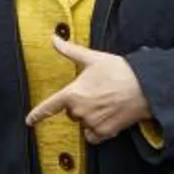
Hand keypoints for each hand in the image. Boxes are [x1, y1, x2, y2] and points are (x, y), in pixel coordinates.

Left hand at [24, 37, 151, 143]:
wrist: (144, 87)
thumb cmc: (118, 71)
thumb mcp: (93, 58)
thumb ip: (70, 50)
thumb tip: (53, 39)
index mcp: (73, 94)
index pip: (50, 106)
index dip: (38, 114)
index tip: (29, 120)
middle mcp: (80, 112)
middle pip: (72, 112)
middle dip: (80, 105)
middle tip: (96, 93)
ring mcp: (92, 124)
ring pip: (84, 123)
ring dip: (90, 116)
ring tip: (106, 103)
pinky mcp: (105, 133)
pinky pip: (94, 135)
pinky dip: (98, 129)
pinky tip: (108, 117)